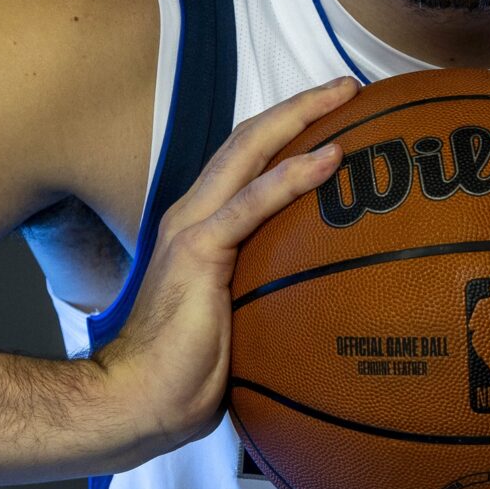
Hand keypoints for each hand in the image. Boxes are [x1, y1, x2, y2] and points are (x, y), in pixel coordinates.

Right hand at [87, 76, 357, 464]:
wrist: (139, 402)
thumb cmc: (184, 376)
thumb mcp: (237, 322)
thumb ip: (264, 296)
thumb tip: (316, 306)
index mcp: (199, 228)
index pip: (245, 163)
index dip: (286, 132)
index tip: (336, 116)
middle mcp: (193, 215)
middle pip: (249, 140)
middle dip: (300, 106)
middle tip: (350, 86)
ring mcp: (193, 228)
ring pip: (250, 152)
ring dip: (301, 118)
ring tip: (348, 97)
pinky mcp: (199, 251)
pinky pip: (253, 202)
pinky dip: (293, 175)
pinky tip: (330, 158)